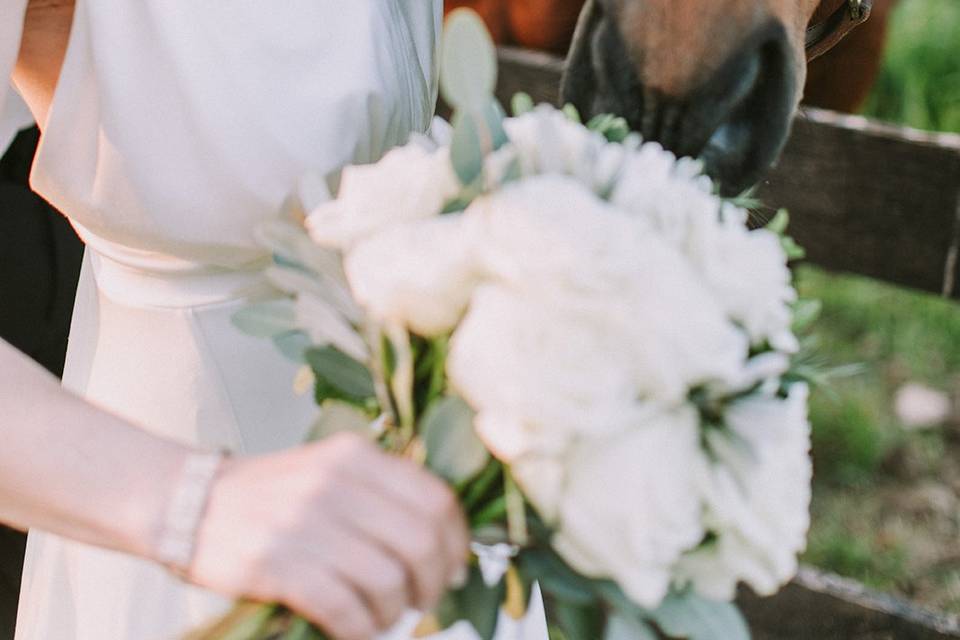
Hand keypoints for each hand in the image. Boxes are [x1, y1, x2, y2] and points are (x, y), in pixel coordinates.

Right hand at [188, 432, 469, 639]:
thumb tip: (443, 543)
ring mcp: (304, 522)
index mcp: (355, 456)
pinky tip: (353, 629)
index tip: (454, 566)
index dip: (456, 542)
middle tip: (422, 599)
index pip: (436, 499)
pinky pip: (344, 609)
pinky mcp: (275, 564)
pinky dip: (359, 629)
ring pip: (387, 581)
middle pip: (420, 543)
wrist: (185, 502)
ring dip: (393, 612)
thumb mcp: (329, 469)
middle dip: (433, 583)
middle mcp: (335, 483)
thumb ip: (381, 491)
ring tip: (381, 617)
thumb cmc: (270, 493)